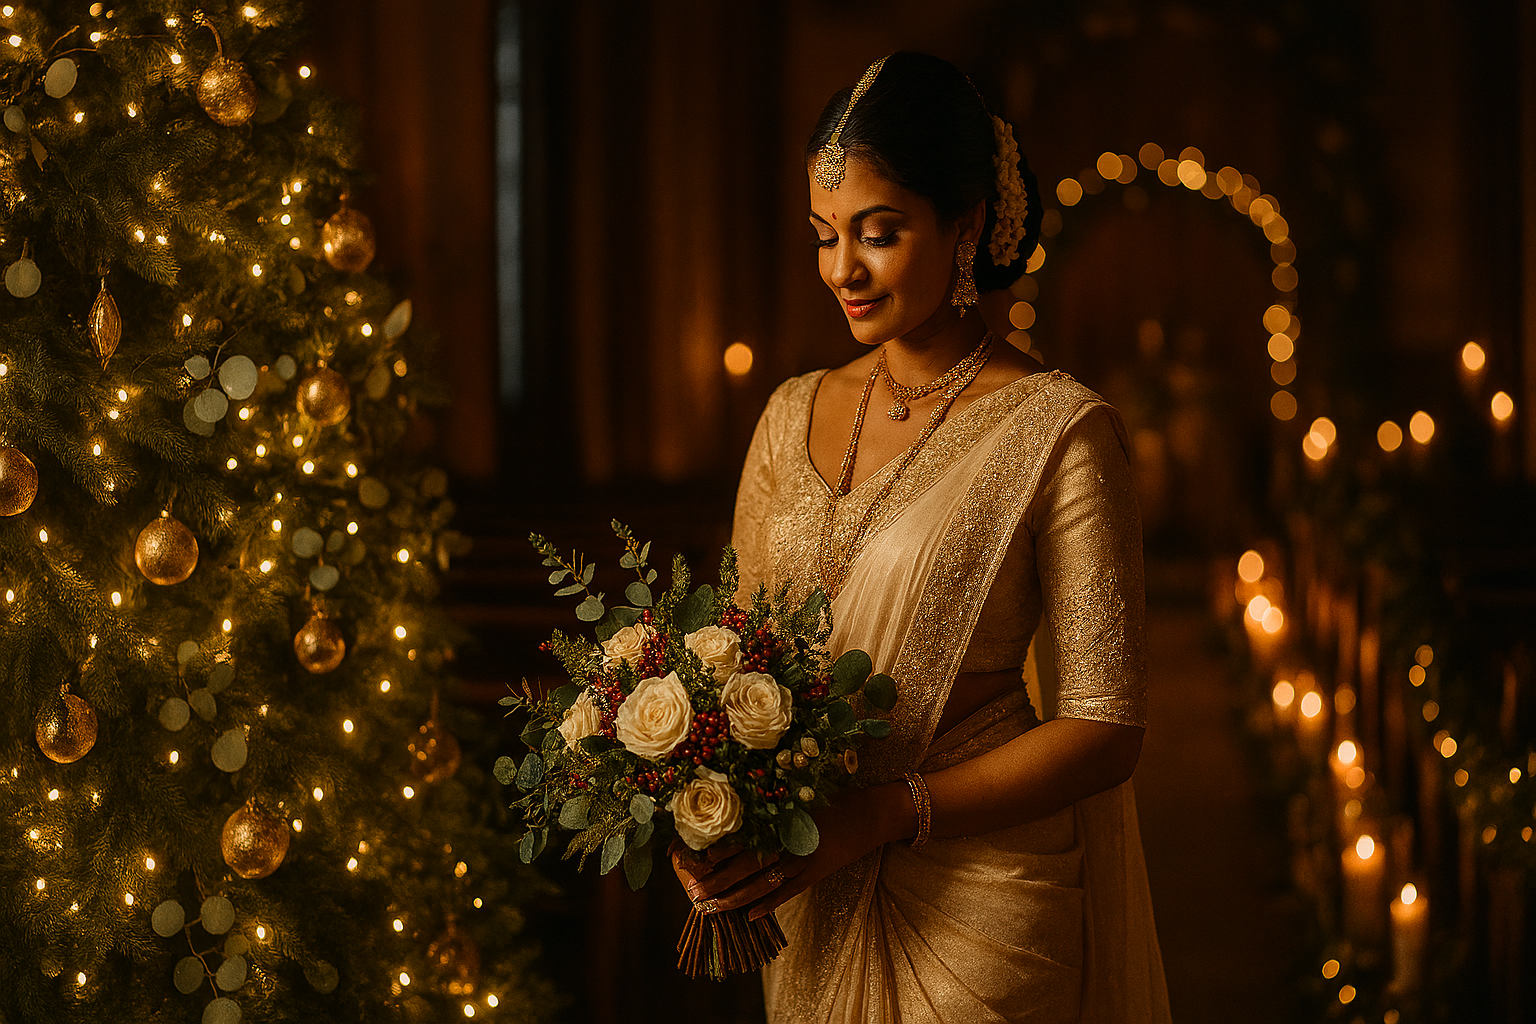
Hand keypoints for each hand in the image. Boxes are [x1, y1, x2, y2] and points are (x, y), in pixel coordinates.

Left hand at [668, 782, 910, 920]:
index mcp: (780, 816)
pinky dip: (769, 905)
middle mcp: (788, 838)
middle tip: (692, 891)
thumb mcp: (797, 793)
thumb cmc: (830, 796)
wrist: (871, 812)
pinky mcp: (817, 873)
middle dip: (716, 879)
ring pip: (762, 883)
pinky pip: (788, 892)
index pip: (738, 835)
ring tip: (711, 907)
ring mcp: (803, 859)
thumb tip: (730, 811)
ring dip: (734, 897)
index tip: (689, 857)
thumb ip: (768, 804)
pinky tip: (749, 916)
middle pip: (744, 864)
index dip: (712, 848)